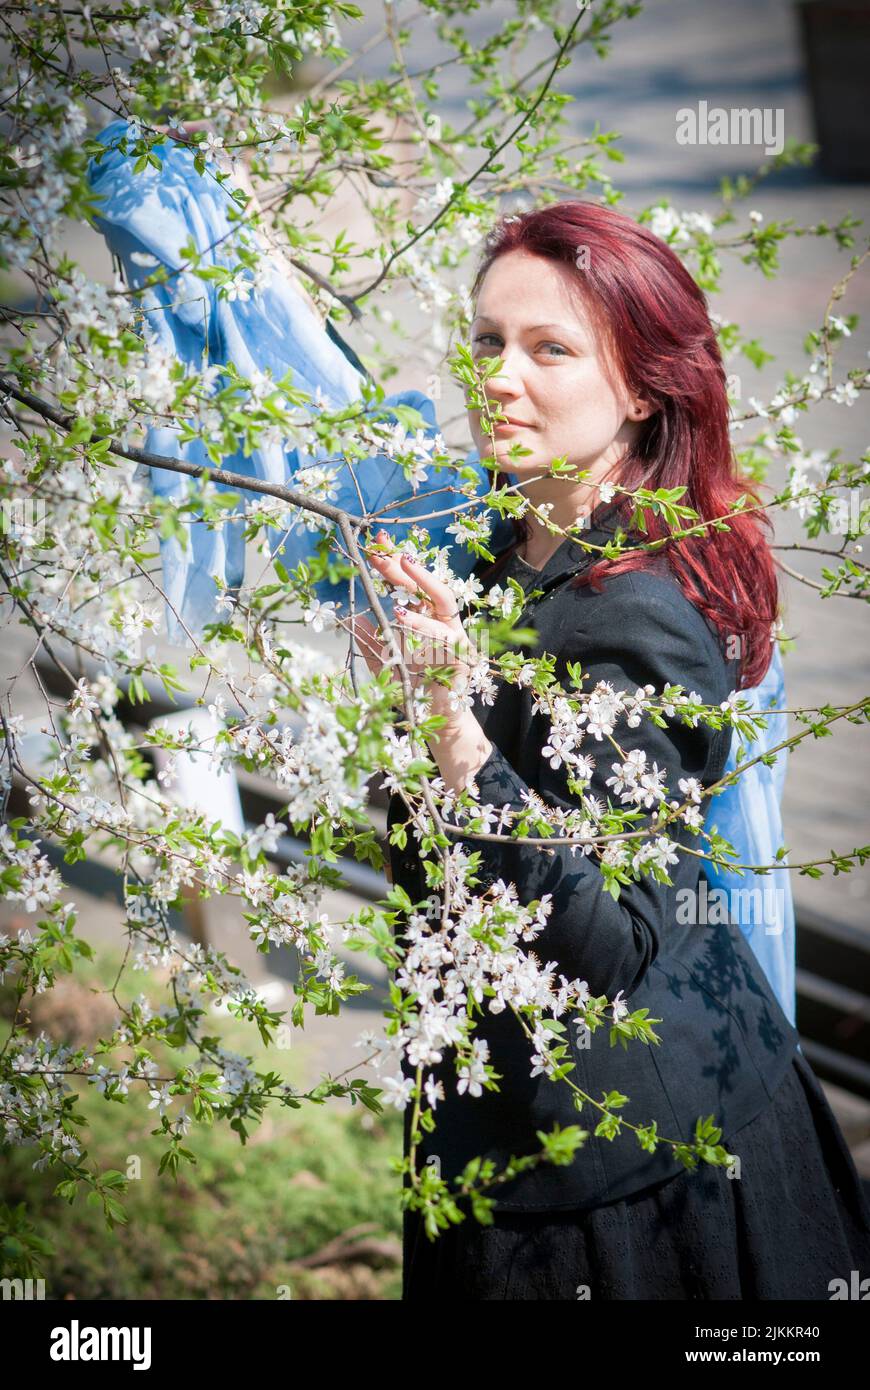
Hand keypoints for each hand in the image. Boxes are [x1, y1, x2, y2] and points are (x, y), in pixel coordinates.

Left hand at [350, 531, 476, 720]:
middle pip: (428, 586)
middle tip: (382, 554)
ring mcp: (456, 636)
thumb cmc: (411, 687)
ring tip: (395, 592)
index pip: (413, 583)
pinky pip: (446, 640)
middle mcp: (444, 621)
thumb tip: (352, 616)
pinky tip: (405, 624)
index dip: (396, 562)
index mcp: (427, 617)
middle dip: (406, 569)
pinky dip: (425, 632)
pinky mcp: (462, 656)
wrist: (434, 720)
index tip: (378, 542)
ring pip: (443, 607)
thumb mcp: (383, 661)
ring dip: (420, 593)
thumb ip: (369, 640)